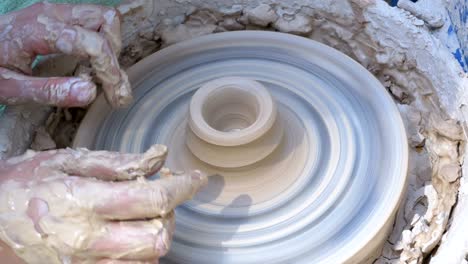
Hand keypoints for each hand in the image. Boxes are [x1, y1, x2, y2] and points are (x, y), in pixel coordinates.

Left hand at [0, 2, 130, 106]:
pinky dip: (103, 44)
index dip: (109, 70)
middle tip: (111, 89)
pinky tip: (91, 68)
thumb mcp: (11, 89)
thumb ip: (49, 91)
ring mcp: (57, 12)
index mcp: (39, 29)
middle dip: (114, 57)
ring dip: (112, 48)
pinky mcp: (61, 17)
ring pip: (105, 19)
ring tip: (102, 78)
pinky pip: (94, 23)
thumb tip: (90, 93)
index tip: (114, 96)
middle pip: (106, 21)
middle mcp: (52, 13)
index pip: (92, 42)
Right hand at [0, 145, 206, 262]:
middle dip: (170, 216)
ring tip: (143, 214)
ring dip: (156, 234)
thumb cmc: (21, 185)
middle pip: (157, 239)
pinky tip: (128, 234)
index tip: (195, 178)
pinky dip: (139, 253)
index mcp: (85, 203)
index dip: (182, 187)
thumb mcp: (64, 162)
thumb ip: (115, 162)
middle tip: (163, 197)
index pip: (152, 200)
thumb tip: (158, 158)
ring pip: (146, 260)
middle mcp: (88, 240)